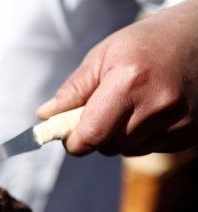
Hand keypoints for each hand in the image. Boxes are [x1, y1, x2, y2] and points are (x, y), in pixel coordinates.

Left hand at [37, 0, 197, 156]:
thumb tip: (45, 117)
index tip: (68, 135)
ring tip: (133, 104)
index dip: (74, 142)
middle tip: (102, 110)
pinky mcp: (191, 133)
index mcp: (130, 82)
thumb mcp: (104, 55)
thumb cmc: (147, 43)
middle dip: (97, 135)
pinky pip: (151, 148)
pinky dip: (144, 136)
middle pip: (108, 147)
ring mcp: (179, 121)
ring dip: (121, 136)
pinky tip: (153, 110)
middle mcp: (158, 105)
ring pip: (128, 151)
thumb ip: (73, 90)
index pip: (91, 135)